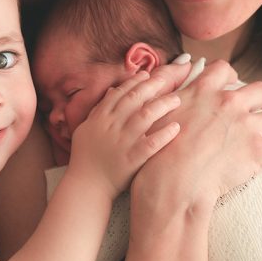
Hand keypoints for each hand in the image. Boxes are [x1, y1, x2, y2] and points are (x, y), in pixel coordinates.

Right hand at [69, 70, 181, 193]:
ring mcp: (122, 142)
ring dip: (163, 105)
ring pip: (145, 116)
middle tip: (166, 81)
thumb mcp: (86, 129)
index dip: (134, 82)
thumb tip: (111, 91)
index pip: (120, 93)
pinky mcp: (132, 159)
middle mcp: (111, 126)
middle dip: (152, 87)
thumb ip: (98, 110)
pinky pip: (152, 143)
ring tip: (176, 101)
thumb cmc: (85, 158)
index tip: (147, 75)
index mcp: (100, 118)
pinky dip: (164, 134)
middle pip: (135, 99)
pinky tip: (176, 127)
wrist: (86, 185)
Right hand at [136, 60, 261, 210]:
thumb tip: (170, 71)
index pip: (222, 71)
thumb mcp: (154, 111)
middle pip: (259, 92)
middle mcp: (227, 103)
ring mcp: (245, 126)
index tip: (234, 84)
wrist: (169, 179)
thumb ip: (164, 89)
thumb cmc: (154, 150)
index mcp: (202, 91)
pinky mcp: (257, 152)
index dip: (231, 77)